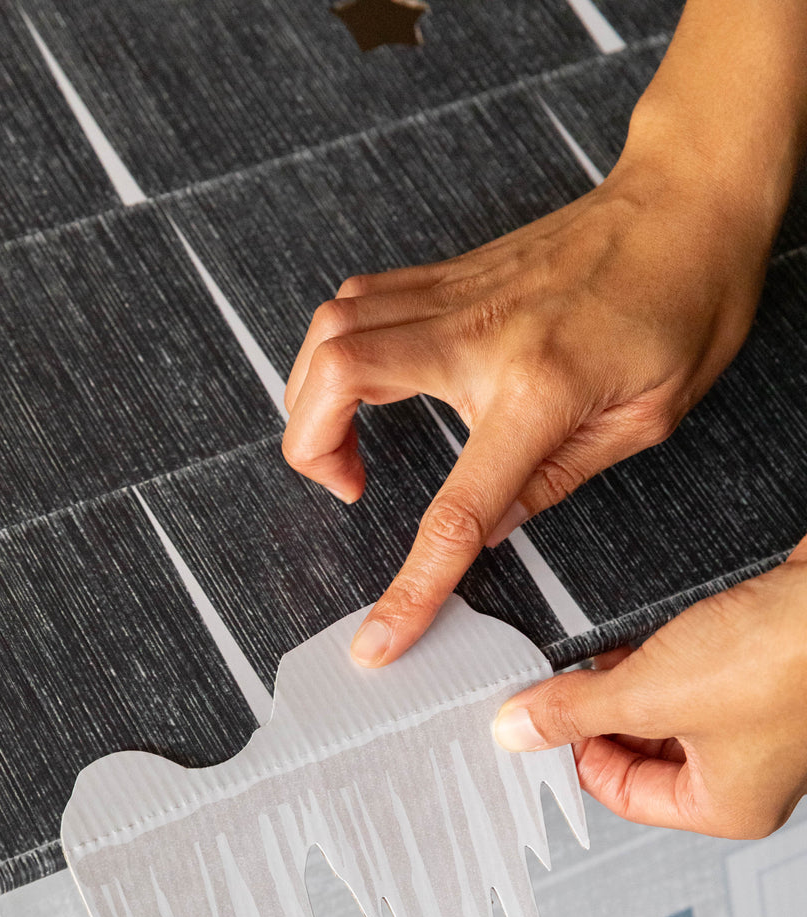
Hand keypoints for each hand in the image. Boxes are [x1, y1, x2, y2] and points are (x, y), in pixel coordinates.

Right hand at [283, 143, 774, 666]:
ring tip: (348, 443)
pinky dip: (337, 350)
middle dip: (308, 446)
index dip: (411, 586)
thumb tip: (489, 527)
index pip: (455, 508)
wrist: (687, 200)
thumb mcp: (644, 420)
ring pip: (332, 328)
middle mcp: (479, 332)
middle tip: (347, 486)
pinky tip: (363, 385)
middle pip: (337, 375)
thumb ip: (553, 480)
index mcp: (538, 388)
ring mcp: (457, 293)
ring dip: (311, 396)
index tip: (379, 638)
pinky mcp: (449, 273)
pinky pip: (359, 302)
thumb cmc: (685, 303)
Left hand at [493, 538, 806, 837]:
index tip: (539, 722)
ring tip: (598, 657)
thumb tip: (520, 728)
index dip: (574, 755)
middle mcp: (750, 774)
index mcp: (728, 807)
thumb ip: (574, 711)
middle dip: (600, 716)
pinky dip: (664, 658)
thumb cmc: (786, 656)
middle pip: (643, 755)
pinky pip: (696, 677)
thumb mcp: (650, 689)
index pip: (624, 795)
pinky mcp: (765, 674)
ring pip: (668, 712)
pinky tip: (643, 635)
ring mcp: (761, 725)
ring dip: (628, 684)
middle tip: (559, 686)